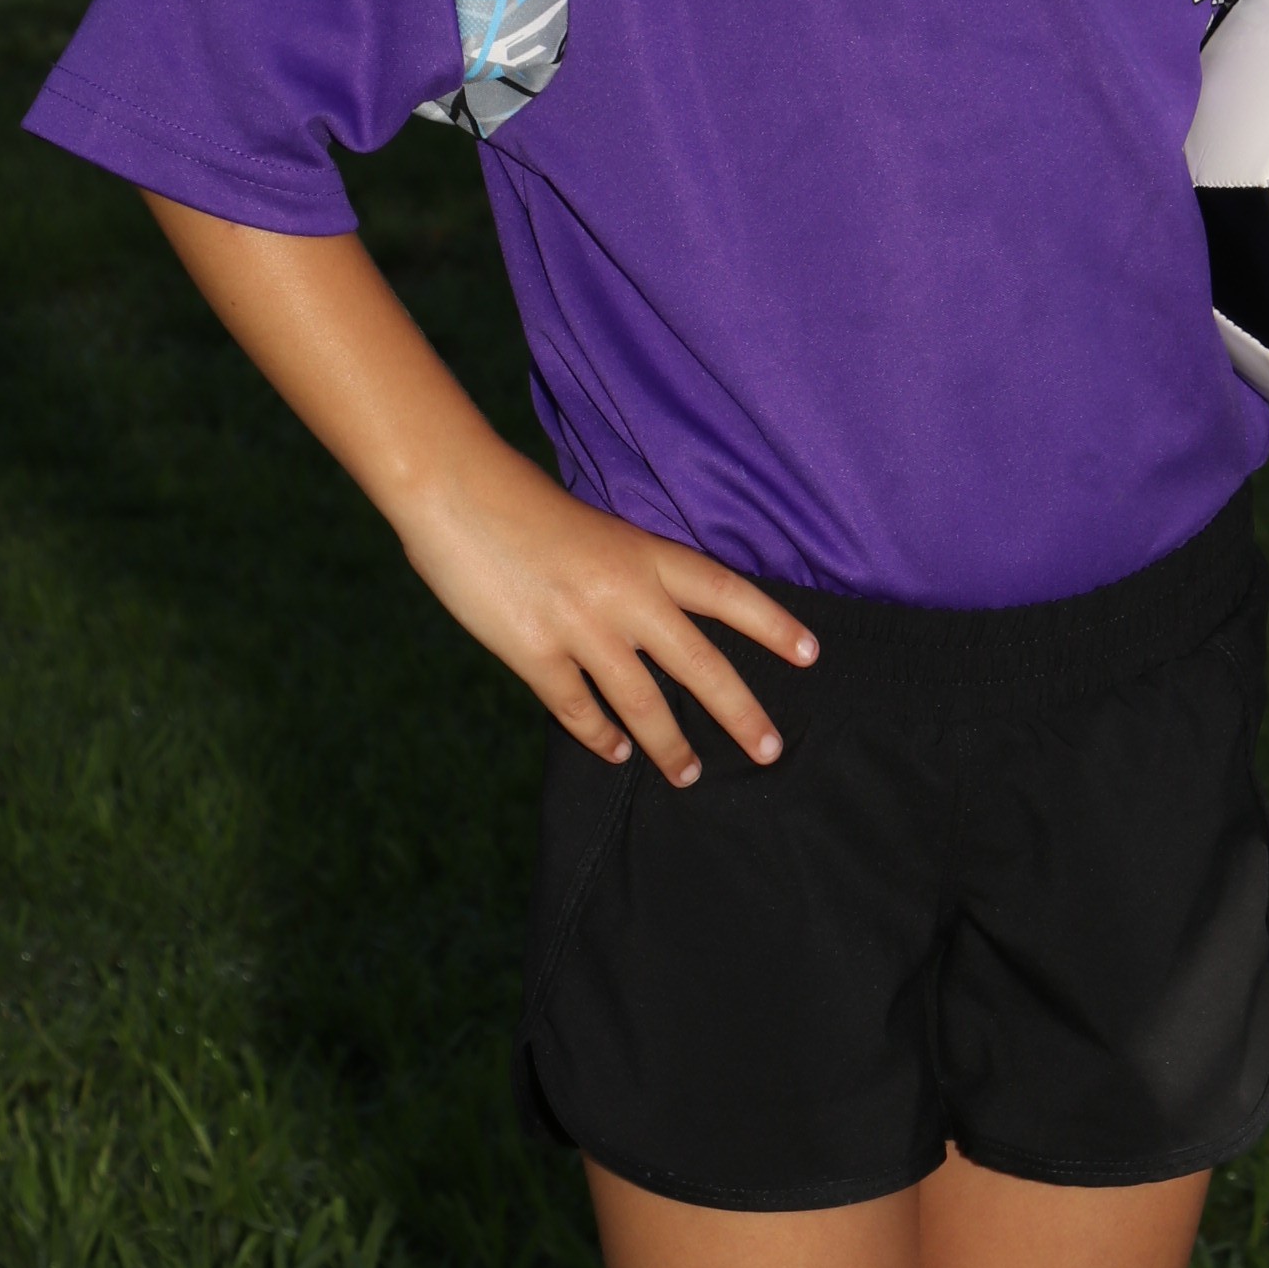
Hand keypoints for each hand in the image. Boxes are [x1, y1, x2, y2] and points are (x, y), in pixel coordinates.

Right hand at [143, 200, 812, 783]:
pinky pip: (579, 710)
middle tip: (770, 750)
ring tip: (689, 774)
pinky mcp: (535, 655)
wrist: (457, 493)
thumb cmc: (524, 504)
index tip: (811, 655)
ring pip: (643, 704)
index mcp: (645, 554)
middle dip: (740, 714)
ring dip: (669, 746)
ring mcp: (581, 629)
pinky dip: (597, 735)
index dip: (773, 626)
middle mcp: (626, 595)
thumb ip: (631, 574)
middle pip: (701, 666)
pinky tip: (611, 751)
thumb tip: (657, 624)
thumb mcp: (599, 530)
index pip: (728, 593)